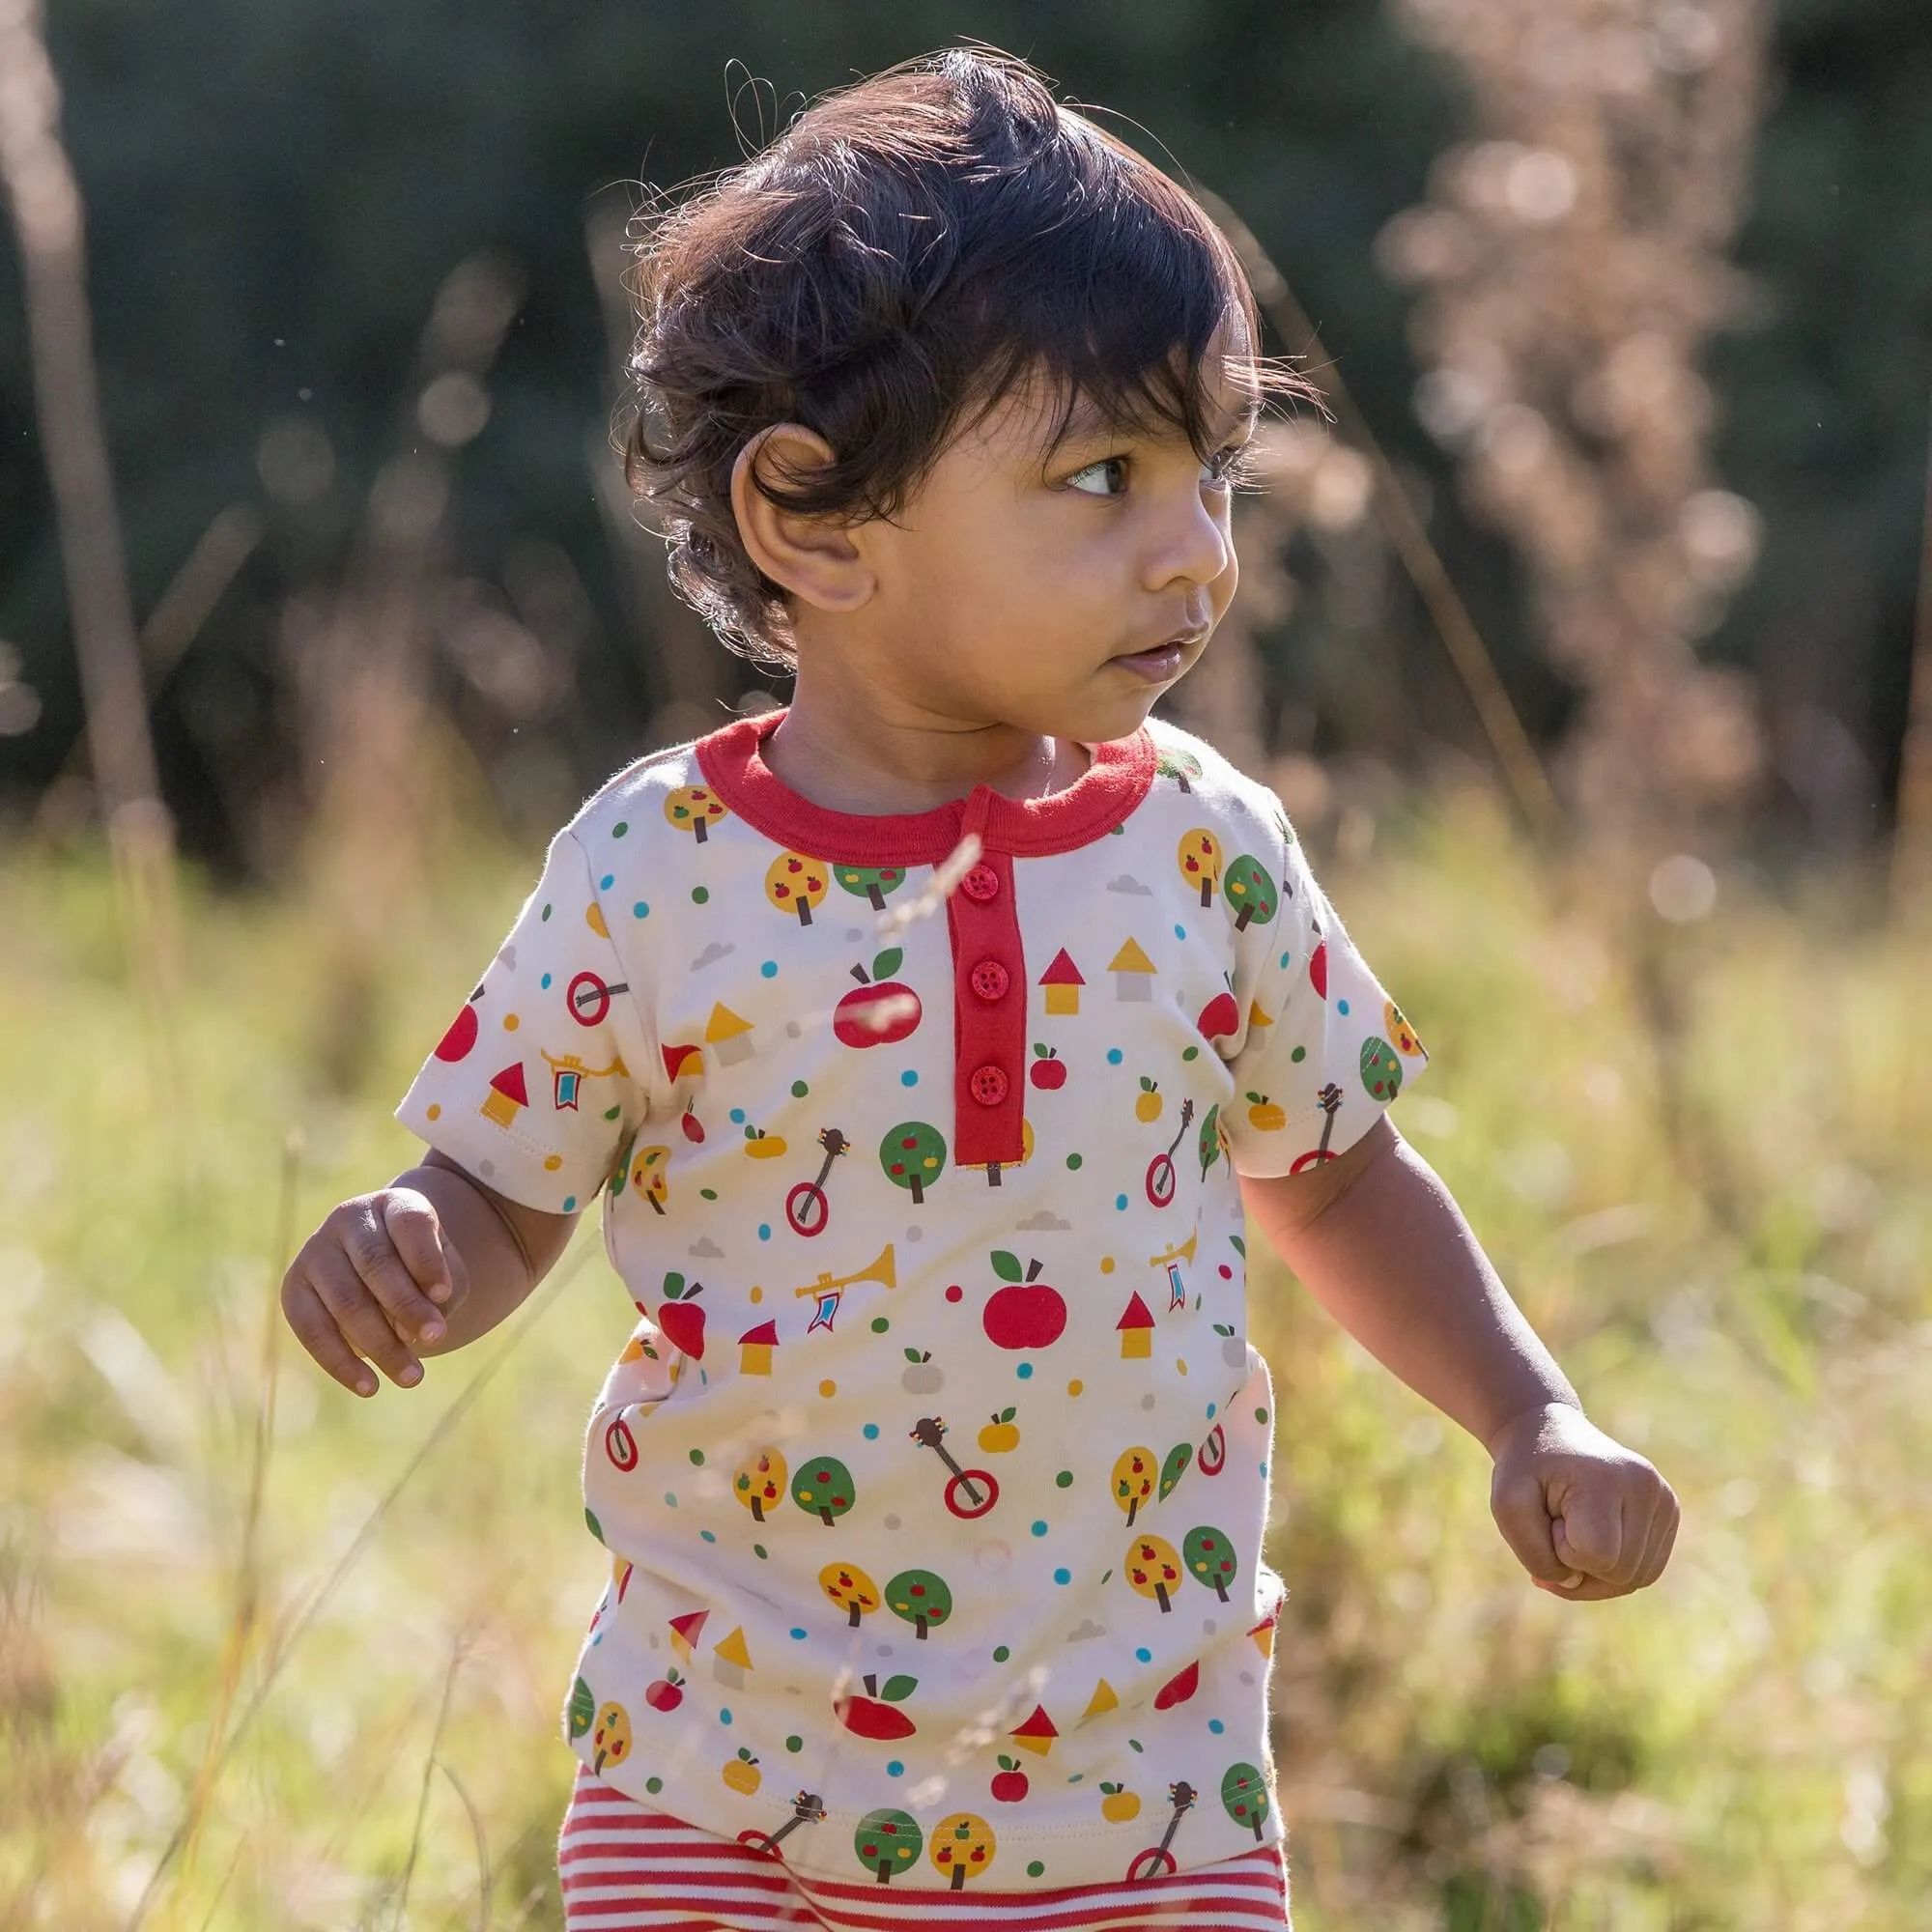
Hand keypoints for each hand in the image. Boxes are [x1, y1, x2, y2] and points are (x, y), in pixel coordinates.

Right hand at [281, 1189, 469, 1396]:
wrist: (384, 1265)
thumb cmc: (423, 1269)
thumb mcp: (445, 1273)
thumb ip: (438, 1295)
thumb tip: (412, 1332)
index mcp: (394, 1204)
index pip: (410, 1224)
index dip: (426, 1259)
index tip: (444, 1294)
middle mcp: (349, 1219)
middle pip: (376, 1264)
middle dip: (407, 1307)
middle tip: (435, 1340)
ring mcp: (316, 1251)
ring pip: (346, 1301)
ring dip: (380, 1344)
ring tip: (413, 1377)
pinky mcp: (294, 1288)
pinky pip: (313, 1329)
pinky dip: (341, 1362)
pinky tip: (369, 1387)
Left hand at [1486, 1402, 1678, 1600]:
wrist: (1548, 1435)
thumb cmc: (1525, 1470)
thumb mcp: (1507, 1506)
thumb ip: (1535, 1555)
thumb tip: (1575, 1583)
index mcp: (1607, 1478)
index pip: (1596, 1556)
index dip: (1560, 1549)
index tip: (1549, 1513)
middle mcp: (1647, 1487)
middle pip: (1620, 1575)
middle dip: (1578, 1561)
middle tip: (1559, 1518)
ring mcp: (1665, 1499)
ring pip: (1635, 1579)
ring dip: (1595, 1569)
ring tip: (1575, 1526)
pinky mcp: (1669, 1512)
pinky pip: (1644, 1572)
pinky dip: (1612, 1569)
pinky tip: (1592, 1538)